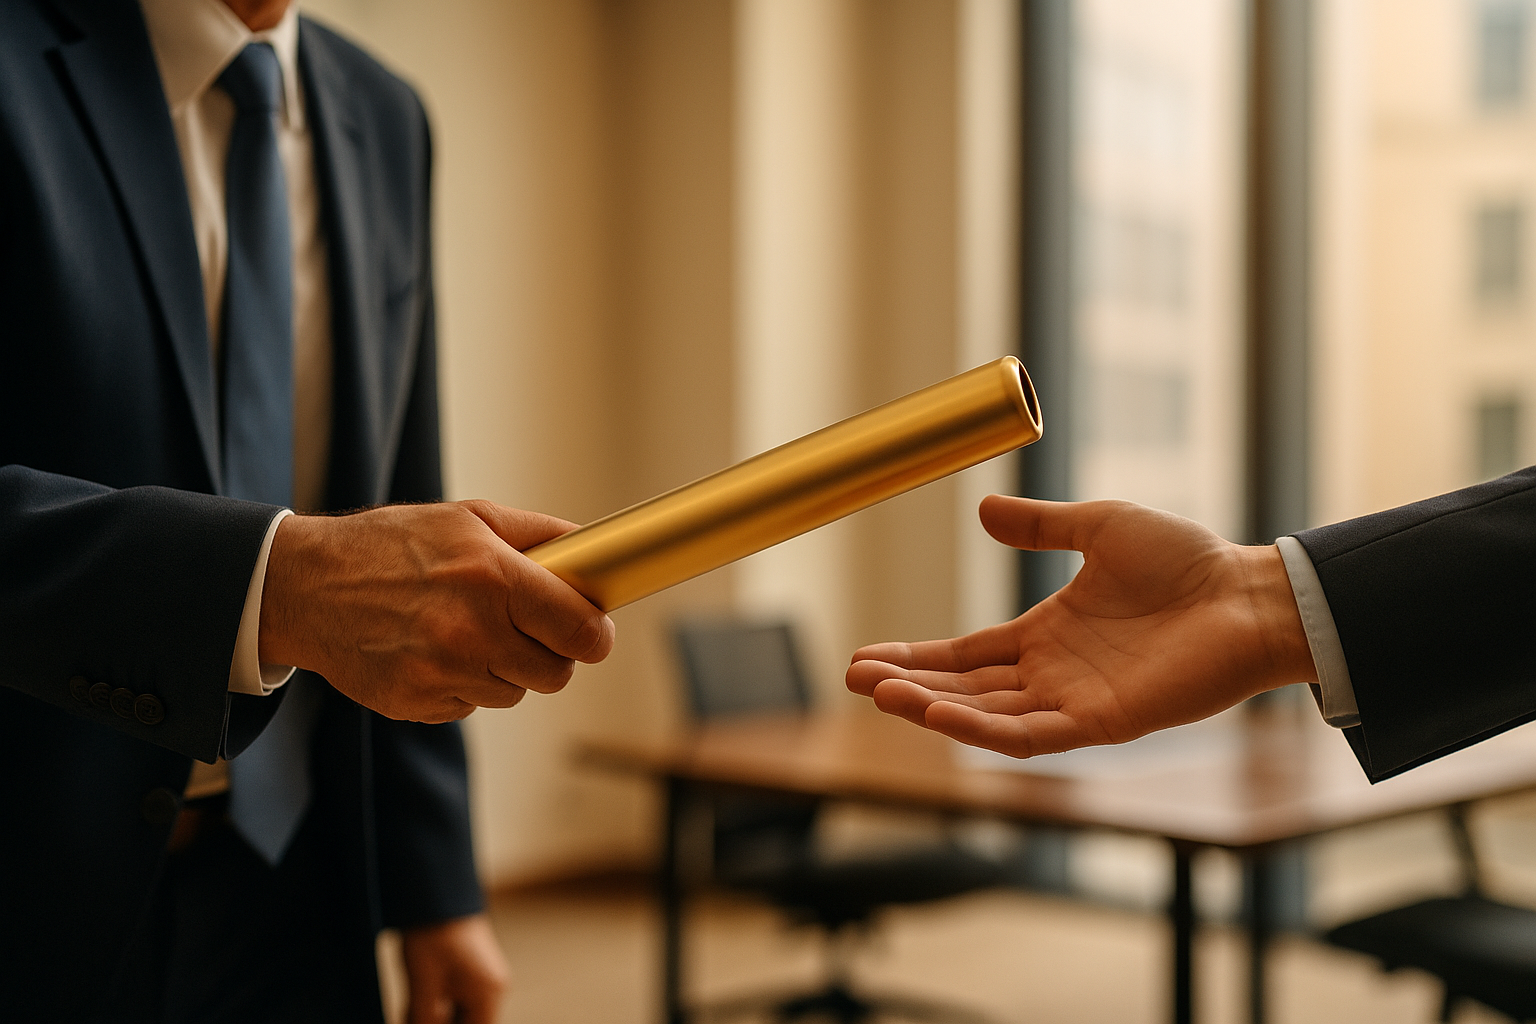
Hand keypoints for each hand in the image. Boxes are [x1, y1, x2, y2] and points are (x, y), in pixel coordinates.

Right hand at [259, 500, 614, 722]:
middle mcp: (470, 631)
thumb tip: (596, 551)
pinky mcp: (416, 703)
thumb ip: (540, 535)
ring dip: (504, 669)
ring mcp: (441, 674)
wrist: (305, 586)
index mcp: (492, 578)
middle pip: (556, 674)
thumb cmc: (392, 545)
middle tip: (528, 629)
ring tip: (466, 631)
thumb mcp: (468, 517)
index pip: (581, 631)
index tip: (592, 630)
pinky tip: (434, 651)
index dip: (595, 634)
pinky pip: (470, 707)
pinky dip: (463, 685)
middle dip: (552, 654)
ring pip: (514, 693)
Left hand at [401, 913, 507, 1023]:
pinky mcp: (474, 969)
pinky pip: (458, 1000)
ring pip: (461, 1014)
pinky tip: (417, 1000)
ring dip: (437, 1017)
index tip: (419, 1023)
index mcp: (489, 994)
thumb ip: (426, 1020)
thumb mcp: (423, 986)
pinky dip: (439, 1006)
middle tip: (411, 1016)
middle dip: (438, 1023)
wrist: (436, 892)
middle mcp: (494, 987)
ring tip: (411, 1008)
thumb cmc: (433, 935)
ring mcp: (485, 977)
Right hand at [846, 495, 1315, 757]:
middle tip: (855, 677)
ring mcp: (1074, 702)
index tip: (865, 658)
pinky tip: (940, 716)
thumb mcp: (1099, 527)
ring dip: (932, 707)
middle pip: (963, 689)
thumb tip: (985, 509)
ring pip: (986, 716)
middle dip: (908, 686)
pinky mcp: (1102, 722)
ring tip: (882, 694)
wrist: (1249, 593)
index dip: (915, 657)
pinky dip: (983, 730)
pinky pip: (1031, 734)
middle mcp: (1052, 674)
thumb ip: (1041, 524)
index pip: (964, 655)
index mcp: (1046, 635)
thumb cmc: (1186, 562)